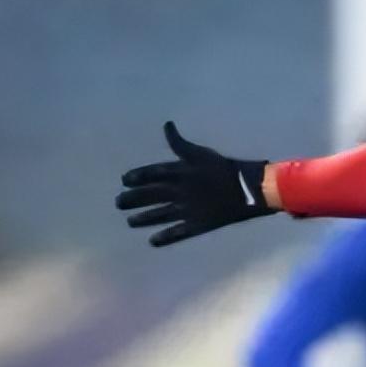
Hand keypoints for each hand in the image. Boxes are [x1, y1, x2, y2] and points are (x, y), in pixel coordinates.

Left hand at [115, 122, 275, 246]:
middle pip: (150, 195)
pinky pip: (178, 232)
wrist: (247, 188)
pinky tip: (152, 241)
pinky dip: (165, 237)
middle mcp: (179, 191)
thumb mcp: (199, 152)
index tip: (124, 181)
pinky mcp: (198, 224)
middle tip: (118, 203)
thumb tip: (167, 125)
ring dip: (144, 218)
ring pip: (160, 214)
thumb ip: (179, 142)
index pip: (151, 174)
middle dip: (132, 199)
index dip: (136, 177)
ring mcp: (187, 209)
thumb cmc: (223, 168)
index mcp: (179, 172)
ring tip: (130, 222)